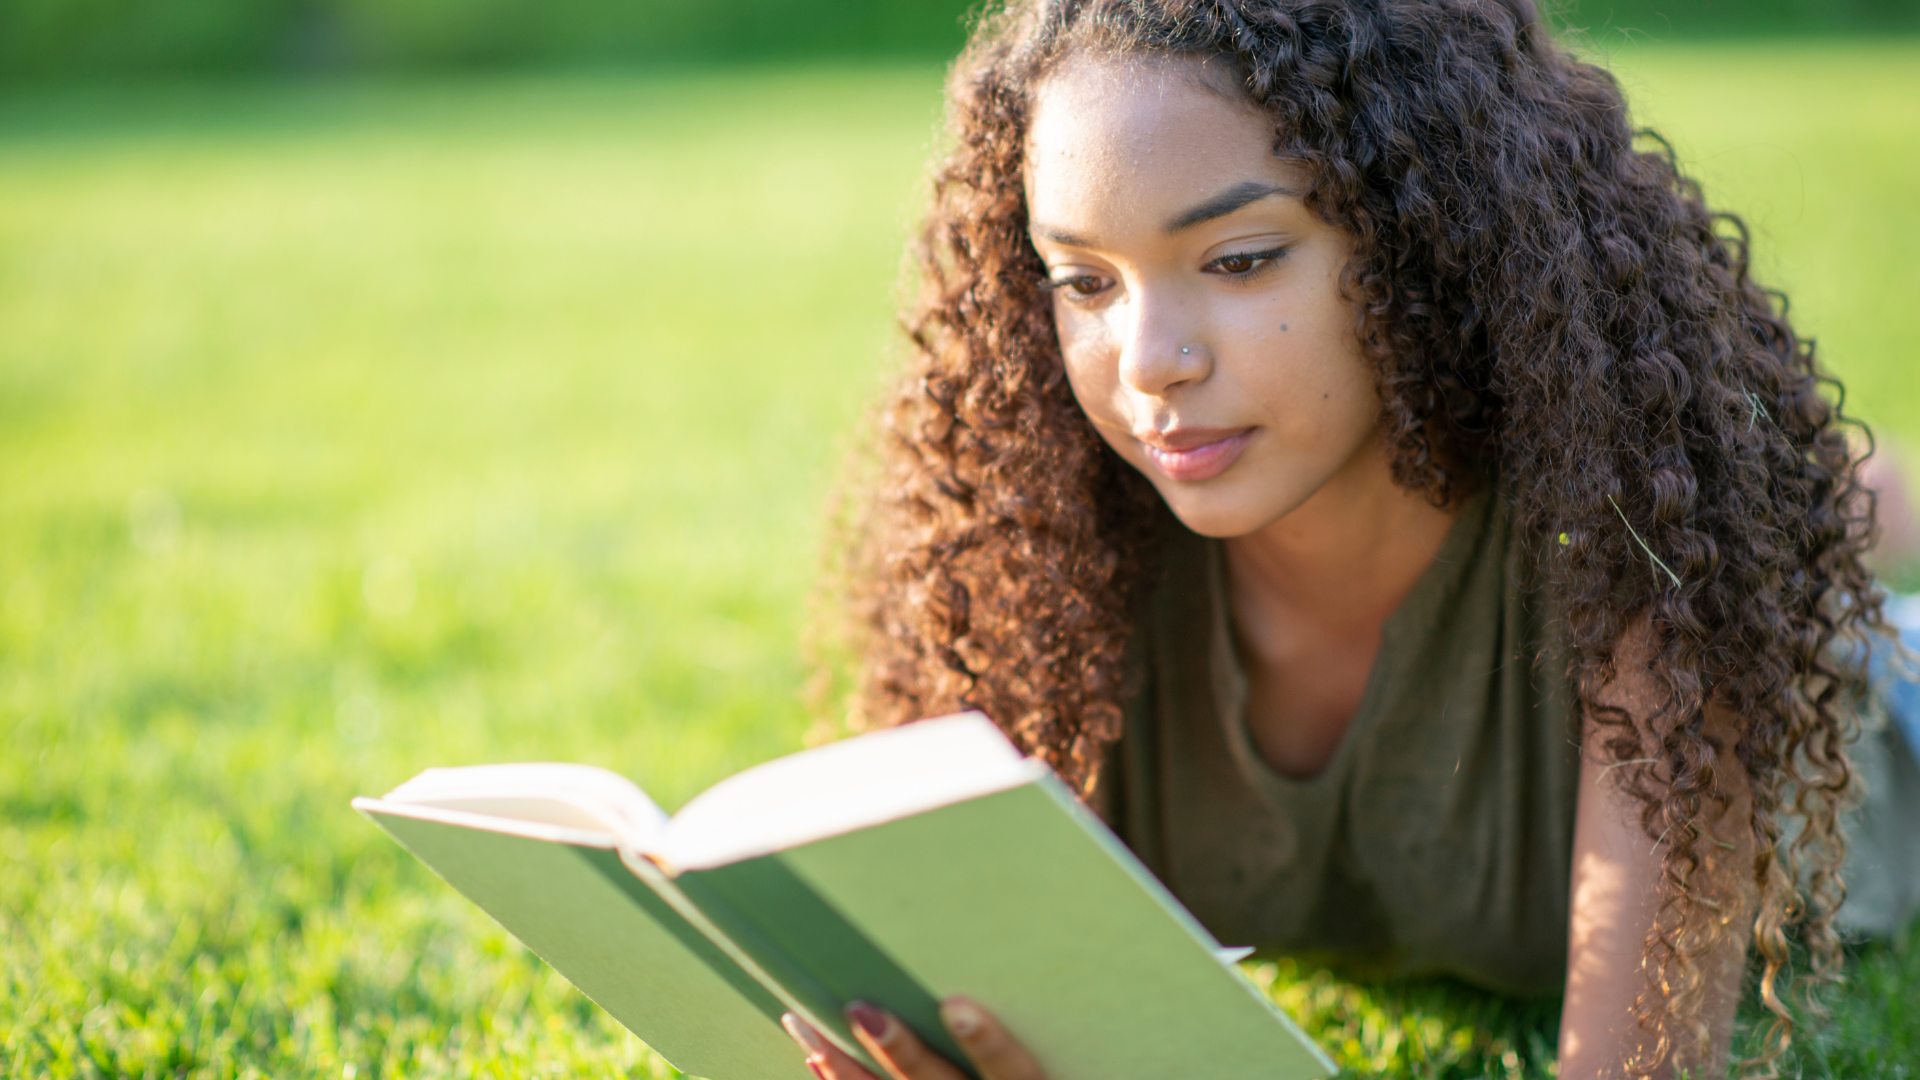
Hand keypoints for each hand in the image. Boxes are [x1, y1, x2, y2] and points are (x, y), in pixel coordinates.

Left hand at [782, 999, 1044, 1079]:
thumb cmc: (1015, 1052)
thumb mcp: (1036, 1032)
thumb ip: (1017, 999)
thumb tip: (987, 920)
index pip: (1016, 1071)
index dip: (989, 1044)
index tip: (958, 1009)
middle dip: (901, 1052)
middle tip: (863, 1011)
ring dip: (845, 1064)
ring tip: (807, 1024)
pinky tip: (817, 1056)